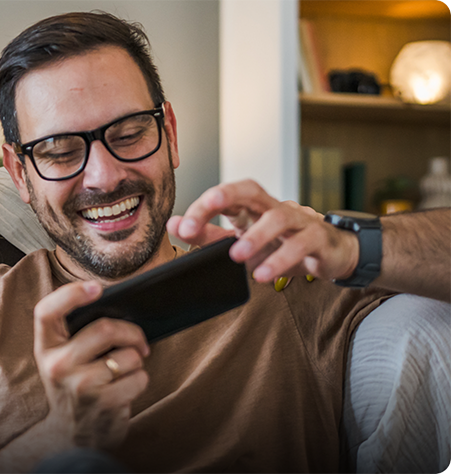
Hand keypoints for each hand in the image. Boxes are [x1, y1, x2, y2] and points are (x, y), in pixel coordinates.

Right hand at [33, 281, 149, 448]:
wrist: (72, 434)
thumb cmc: (74, 384)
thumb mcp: (63, 358)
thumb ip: (76, 332)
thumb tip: (116, 304)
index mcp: (45, 348)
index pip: (46, 311)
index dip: (70, 294)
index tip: (96, 288)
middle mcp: (57, 365)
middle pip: (104, 329)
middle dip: (132, 332)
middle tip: (138, 341)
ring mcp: (79, 386)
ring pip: (128, 355)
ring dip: (136, 361)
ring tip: (124, 371)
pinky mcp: (103, 403)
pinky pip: (138, 378)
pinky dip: (140, 380)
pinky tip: (125, 389)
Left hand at [167, 180, 359, 283]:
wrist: (331, 252)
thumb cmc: (282, 242)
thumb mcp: (241, 240)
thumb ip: (208, 234)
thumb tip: (174, 225)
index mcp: (251, 207)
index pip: (225, 196)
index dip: (202, 207)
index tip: (182, 228)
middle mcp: (273, 207)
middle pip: (250, 190)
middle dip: (226, 197)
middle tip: (205, 211)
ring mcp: (298, 220)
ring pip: (277, 217)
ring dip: (255, 235)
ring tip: (236, 256)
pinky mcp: (318, 238)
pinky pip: (301, 244)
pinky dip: (281, 259)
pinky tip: (263, 274)